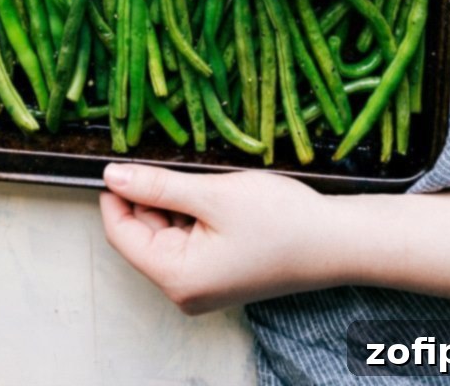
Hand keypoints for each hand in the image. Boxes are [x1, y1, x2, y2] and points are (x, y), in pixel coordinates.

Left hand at [99, 162, 357, 313]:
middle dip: (152, 196)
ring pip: (166, 232)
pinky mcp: (219, 274)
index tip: (121, 159)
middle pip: (143, 234)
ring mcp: (203, 285)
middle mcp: (185, 290)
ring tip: (206, 182)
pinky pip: (189, 239)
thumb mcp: (212, 193)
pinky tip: (214, 195)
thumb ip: (158, 186)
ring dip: (175, 202)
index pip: (122, 233)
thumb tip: (113, 176)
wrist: (336, 240)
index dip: (117, 194)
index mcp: (177, 277)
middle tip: (176, 163)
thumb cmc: (280, 220)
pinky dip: (194, 212)